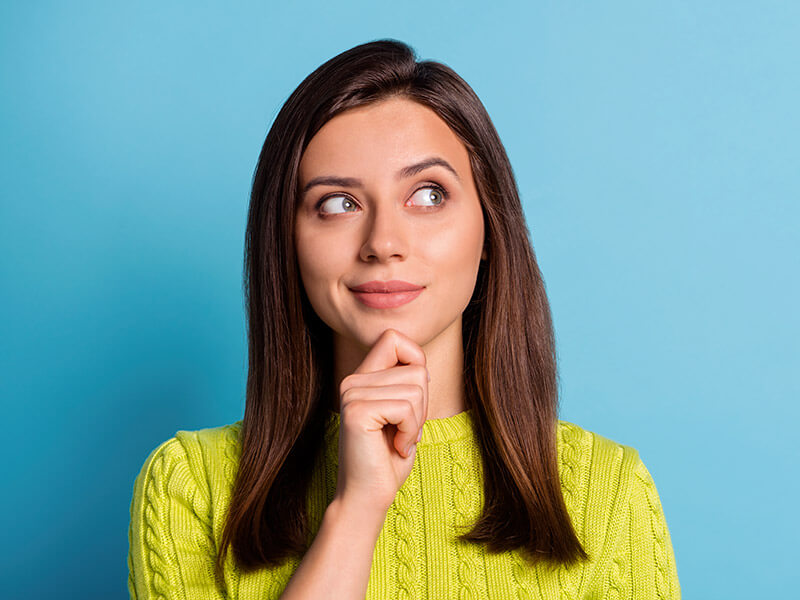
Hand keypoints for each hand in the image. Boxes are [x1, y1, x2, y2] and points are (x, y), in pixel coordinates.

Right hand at [333, 328, 429, 514]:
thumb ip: (407, 385)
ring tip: (399, 440)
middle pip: (416, 369)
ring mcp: (352, 393)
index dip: (415, 360)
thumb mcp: (404, 414)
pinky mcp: (357, 411)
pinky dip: (411, 431)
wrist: (367, 497)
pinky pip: (406, 407)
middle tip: (404, 430)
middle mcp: (352, 380)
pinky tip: (395, 447)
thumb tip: (422, 366)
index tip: (413, 398)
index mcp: (362, 377)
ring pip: (416, 388)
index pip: (394, 338)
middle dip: (423, 404)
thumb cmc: (389, 459)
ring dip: (417, 421)